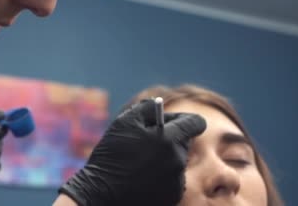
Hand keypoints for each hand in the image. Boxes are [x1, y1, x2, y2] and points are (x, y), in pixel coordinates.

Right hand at [59, 99, 205, 205]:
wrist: (102, 194)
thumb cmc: (112, 155)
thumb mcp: (124, 122)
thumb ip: (146, 107)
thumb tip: (159, 103)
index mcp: (169, 139)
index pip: (194, 123)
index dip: (185, 119)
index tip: (175, 121)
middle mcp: (178, 160)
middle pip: (184, 141)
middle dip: (169, 138)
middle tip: (145, 142)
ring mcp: (177, 180)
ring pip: (177, 159)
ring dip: (165, 156)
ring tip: (140, 162)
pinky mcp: (173, 195)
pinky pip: (173, 177)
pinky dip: (162, 174)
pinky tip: (143, 176)